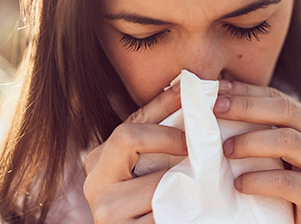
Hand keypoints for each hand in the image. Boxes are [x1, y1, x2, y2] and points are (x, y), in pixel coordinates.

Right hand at [83, 84, 187, 222]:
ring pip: (155, 179)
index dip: (163, 102)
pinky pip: (165, 212)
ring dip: (186, 180)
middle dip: (168, 136)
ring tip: (204, 182)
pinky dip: (185, 210)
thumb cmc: (154, 205)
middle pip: (128, 136)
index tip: (190, 89)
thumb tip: (187, 93)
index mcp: (100, 159)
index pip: (133, 120)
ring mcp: (107, 210)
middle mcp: (96, 181)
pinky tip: (195, 209)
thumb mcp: (152, 169)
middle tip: (196, 146)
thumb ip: (161, 139)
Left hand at [214, 81, 300, 223]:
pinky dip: (259, 180)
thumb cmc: (278, 188)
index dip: (246, 92)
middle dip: (246, 107)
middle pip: (285, 110)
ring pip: (288, 140)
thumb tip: (216, 100)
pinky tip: (239, 184)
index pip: (276, 96)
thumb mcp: (266, 153)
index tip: (215, 90)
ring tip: (225, 151)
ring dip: (251, 142)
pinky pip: (288, 181)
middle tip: (215, 110)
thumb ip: (254, 128)